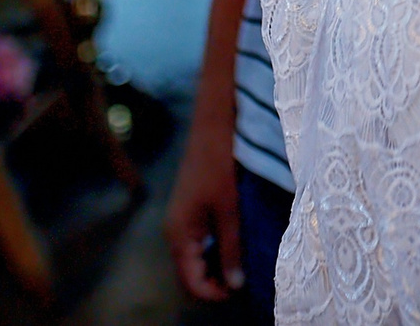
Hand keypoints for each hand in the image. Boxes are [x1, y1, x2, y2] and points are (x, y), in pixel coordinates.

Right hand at [164, 104, 243, 300]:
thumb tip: (235, 285)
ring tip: (244, 264)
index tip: (241, 292)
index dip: (214, 294)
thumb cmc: (220, 166)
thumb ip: (231, 249)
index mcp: (178, 235)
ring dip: (216, 265)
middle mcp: (174, 231)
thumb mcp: (230, 211)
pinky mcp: (191, 208)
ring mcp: (181, 219)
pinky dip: (215, 249)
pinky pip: (199, 240)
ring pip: (195, 257)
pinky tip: (236, 244)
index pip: (190, 282)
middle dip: (215, 282)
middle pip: (190, 272)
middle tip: (245, 280)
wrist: (213, 125)